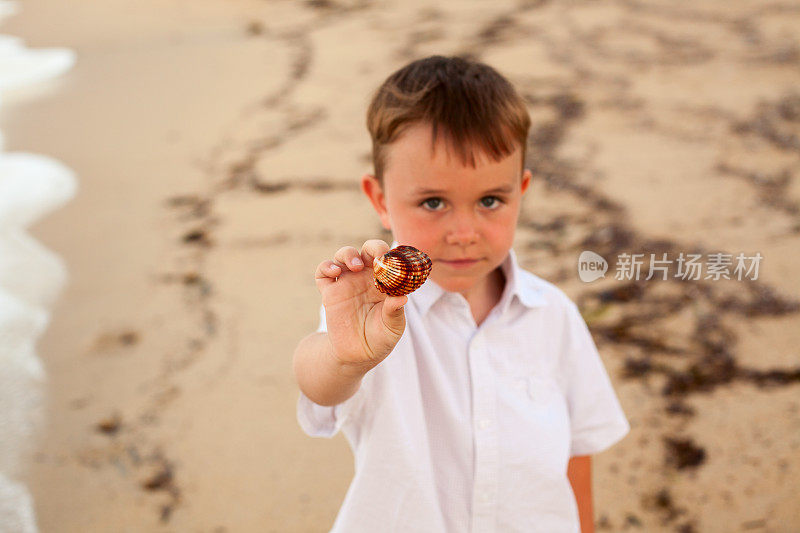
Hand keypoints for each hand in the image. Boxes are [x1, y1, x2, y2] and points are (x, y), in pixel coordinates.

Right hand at [314, 239, 407, 370]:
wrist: (356, 355)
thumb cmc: (380, 339)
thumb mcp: (392, 328)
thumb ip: (395, 312)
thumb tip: (402, 298)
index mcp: (385, 282)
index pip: (389, 260)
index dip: (392, 256)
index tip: (393, 261)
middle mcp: (366, 278)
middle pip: (367, 251)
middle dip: (373, 247)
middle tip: (377, 257)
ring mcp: (347, 283)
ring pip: (344, 255)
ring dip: (349, 254)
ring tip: (356, 266)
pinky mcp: (330, 292)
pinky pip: (323, 272)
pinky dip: (326, 266)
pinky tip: (335, 272)